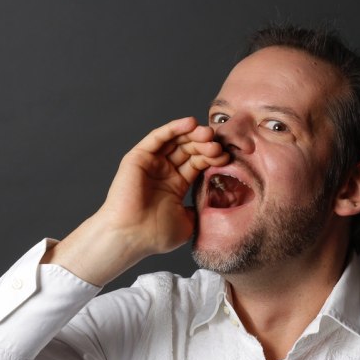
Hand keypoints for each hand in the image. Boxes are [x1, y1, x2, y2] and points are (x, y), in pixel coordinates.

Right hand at [43, 117, 228, 285]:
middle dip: (205, 145)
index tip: (228, 157)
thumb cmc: (155, 235)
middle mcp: (163, 172)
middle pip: (189, 149)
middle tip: (219, 145)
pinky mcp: (138, 157)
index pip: (198, 163)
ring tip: (208, 133)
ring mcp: (150, 164)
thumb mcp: (188, 223)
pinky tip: (190, 123)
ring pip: (175, 140)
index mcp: (175, 185)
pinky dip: (173, 128)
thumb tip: (214, 203)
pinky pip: (158, 137)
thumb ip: (200, 209)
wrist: (131, 237)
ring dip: (193, 134)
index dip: (213, 158)